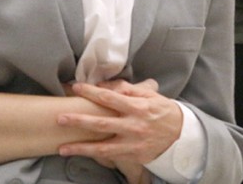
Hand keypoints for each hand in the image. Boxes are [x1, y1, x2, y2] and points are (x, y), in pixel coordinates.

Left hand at [56, 80, 180, 167]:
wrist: (182, 136)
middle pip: (101, 123)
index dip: (91, 92)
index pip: (110, 97)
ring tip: (62, 148)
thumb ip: (127, 89)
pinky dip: (94, 156)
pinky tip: (80, 154)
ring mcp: (132, 143)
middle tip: (60, 118)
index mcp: (137, 107)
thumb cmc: (162, 111)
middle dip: (79, 121)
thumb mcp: (149, 95)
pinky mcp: (133, 156)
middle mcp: (133, 126)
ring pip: (102, 147)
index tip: (75, 87)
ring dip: (81, 148)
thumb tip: (106, 84)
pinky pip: (110, 156)